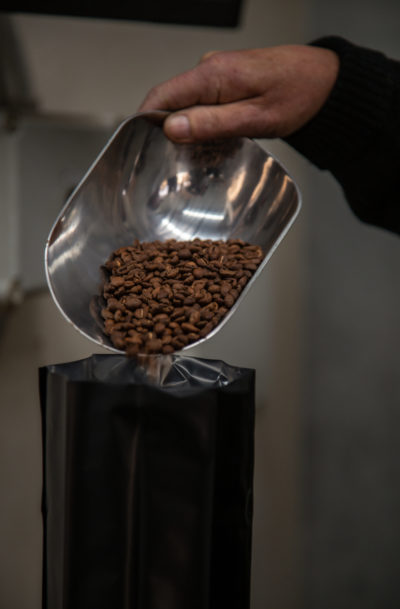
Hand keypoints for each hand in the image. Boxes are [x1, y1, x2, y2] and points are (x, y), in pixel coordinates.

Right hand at [138, 45, 338, 142]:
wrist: (324, 82)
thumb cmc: (298, 96)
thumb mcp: (256, 118)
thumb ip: (213, 123)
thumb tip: (172, 127)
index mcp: (213, 74)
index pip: (162, 95)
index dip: (145, 121)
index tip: (139, 146)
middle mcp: (211, 69)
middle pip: (171, 101)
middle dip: (166, 131)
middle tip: (169, 161)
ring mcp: (218, 74)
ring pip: (186, 104)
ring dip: (185, 130)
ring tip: (190, 156)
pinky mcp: (226, 82)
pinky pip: (202, 103)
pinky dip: (200, 123)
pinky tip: (208, 142)